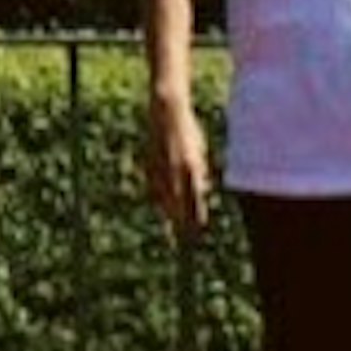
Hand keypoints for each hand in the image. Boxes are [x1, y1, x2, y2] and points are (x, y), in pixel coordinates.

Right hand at [141, 91, 212, 235]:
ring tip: (171, 231)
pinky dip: (157, 200)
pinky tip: (160, 209)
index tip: (199, 230)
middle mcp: (176, 170)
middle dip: (183, 222)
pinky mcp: (149, 164)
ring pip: (165, 198)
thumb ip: (199, 172)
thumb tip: (201, 191)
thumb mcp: (199, 151)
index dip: (197, 216)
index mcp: (192, 167)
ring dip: (169, 215)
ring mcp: (160, 168)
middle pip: (180, 203)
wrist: (167, 112)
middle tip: (186, 238)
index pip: (195, 199)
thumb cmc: (189, 132)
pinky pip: (153, 187)